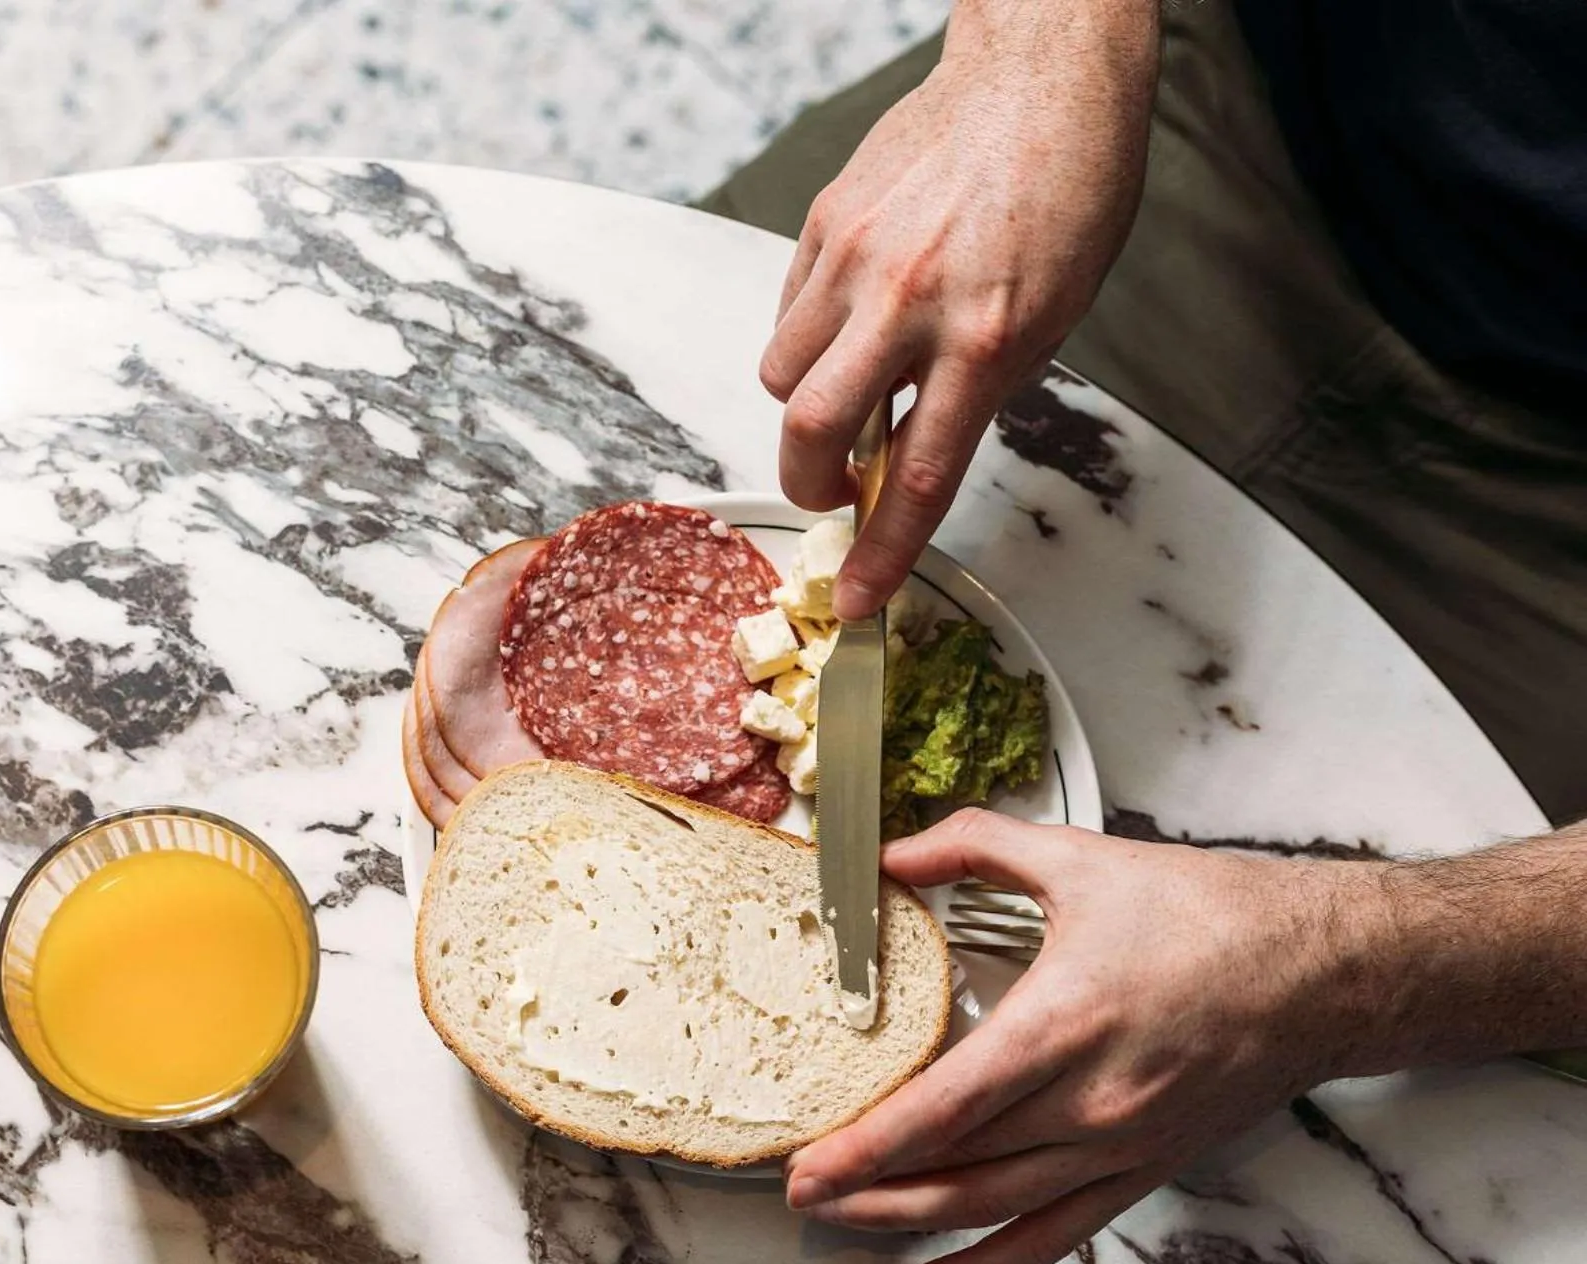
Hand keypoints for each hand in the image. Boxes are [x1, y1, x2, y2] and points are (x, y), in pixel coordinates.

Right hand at [763, 1, 1157, 617]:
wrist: (1041, 80)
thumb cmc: (1066, 196)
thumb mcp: (1049, 316)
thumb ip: (974, 391)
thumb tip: (903, 453)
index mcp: (986, 338)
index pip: (918, 476)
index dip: (883, 553)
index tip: (858, 599)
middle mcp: (911, 302)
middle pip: (811, 431)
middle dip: (808, 487)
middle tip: (828, 492)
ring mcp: (857, 258)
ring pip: (780, 375)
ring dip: (803, 408)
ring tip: (849, 390)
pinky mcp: (825, 222)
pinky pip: (789, 312)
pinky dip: (808, 340)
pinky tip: (853, 320)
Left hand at [785, 810, 1392, 1263]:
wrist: (1326, 969)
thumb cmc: (1213, 915)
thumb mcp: (1080, 860)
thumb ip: (973, 846)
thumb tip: (893, 852)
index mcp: (1065, 1023)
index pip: (946, 1106)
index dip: (869, 1144)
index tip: (809, 1163)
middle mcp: (1092, 1101)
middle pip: (958, 1167)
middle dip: (866, 1186)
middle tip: (797, 1189)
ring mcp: (1120, 1145)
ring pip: (995, 1207)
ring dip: (910, 1222)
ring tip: (842, 1221)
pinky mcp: (1144, 1167)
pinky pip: (1056, 1233)